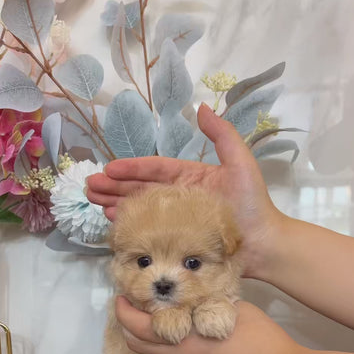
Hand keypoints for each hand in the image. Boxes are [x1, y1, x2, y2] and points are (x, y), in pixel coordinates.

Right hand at [86, 103, 283, 277]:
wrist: (264, 245)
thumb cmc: (253, 205)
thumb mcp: (240, 164)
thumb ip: (222, 135)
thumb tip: (200, 107)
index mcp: (190, 178)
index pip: (155, 170)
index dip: (131, 168)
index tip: (108, 169)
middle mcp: (179, 197)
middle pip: (140, 188)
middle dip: (113, 186)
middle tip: (89, 187)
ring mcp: (176, 220)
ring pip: (139, 208)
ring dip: (115, 204)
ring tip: (93, 202)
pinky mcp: (175, 240)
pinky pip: (147, 230)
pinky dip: (129, 224)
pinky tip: (112, 221)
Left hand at [115, 296, 298, 353]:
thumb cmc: (265, 343)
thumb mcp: (237, 310)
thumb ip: (211, 305)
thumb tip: (198, 299)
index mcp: (184, 340)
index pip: (138, 326)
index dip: (124, 311)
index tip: (123, 298)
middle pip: (137, 346)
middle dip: (129, 326)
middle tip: (135, 310)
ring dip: (146, 345)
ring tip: (155, 328)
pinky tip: (175, 351)